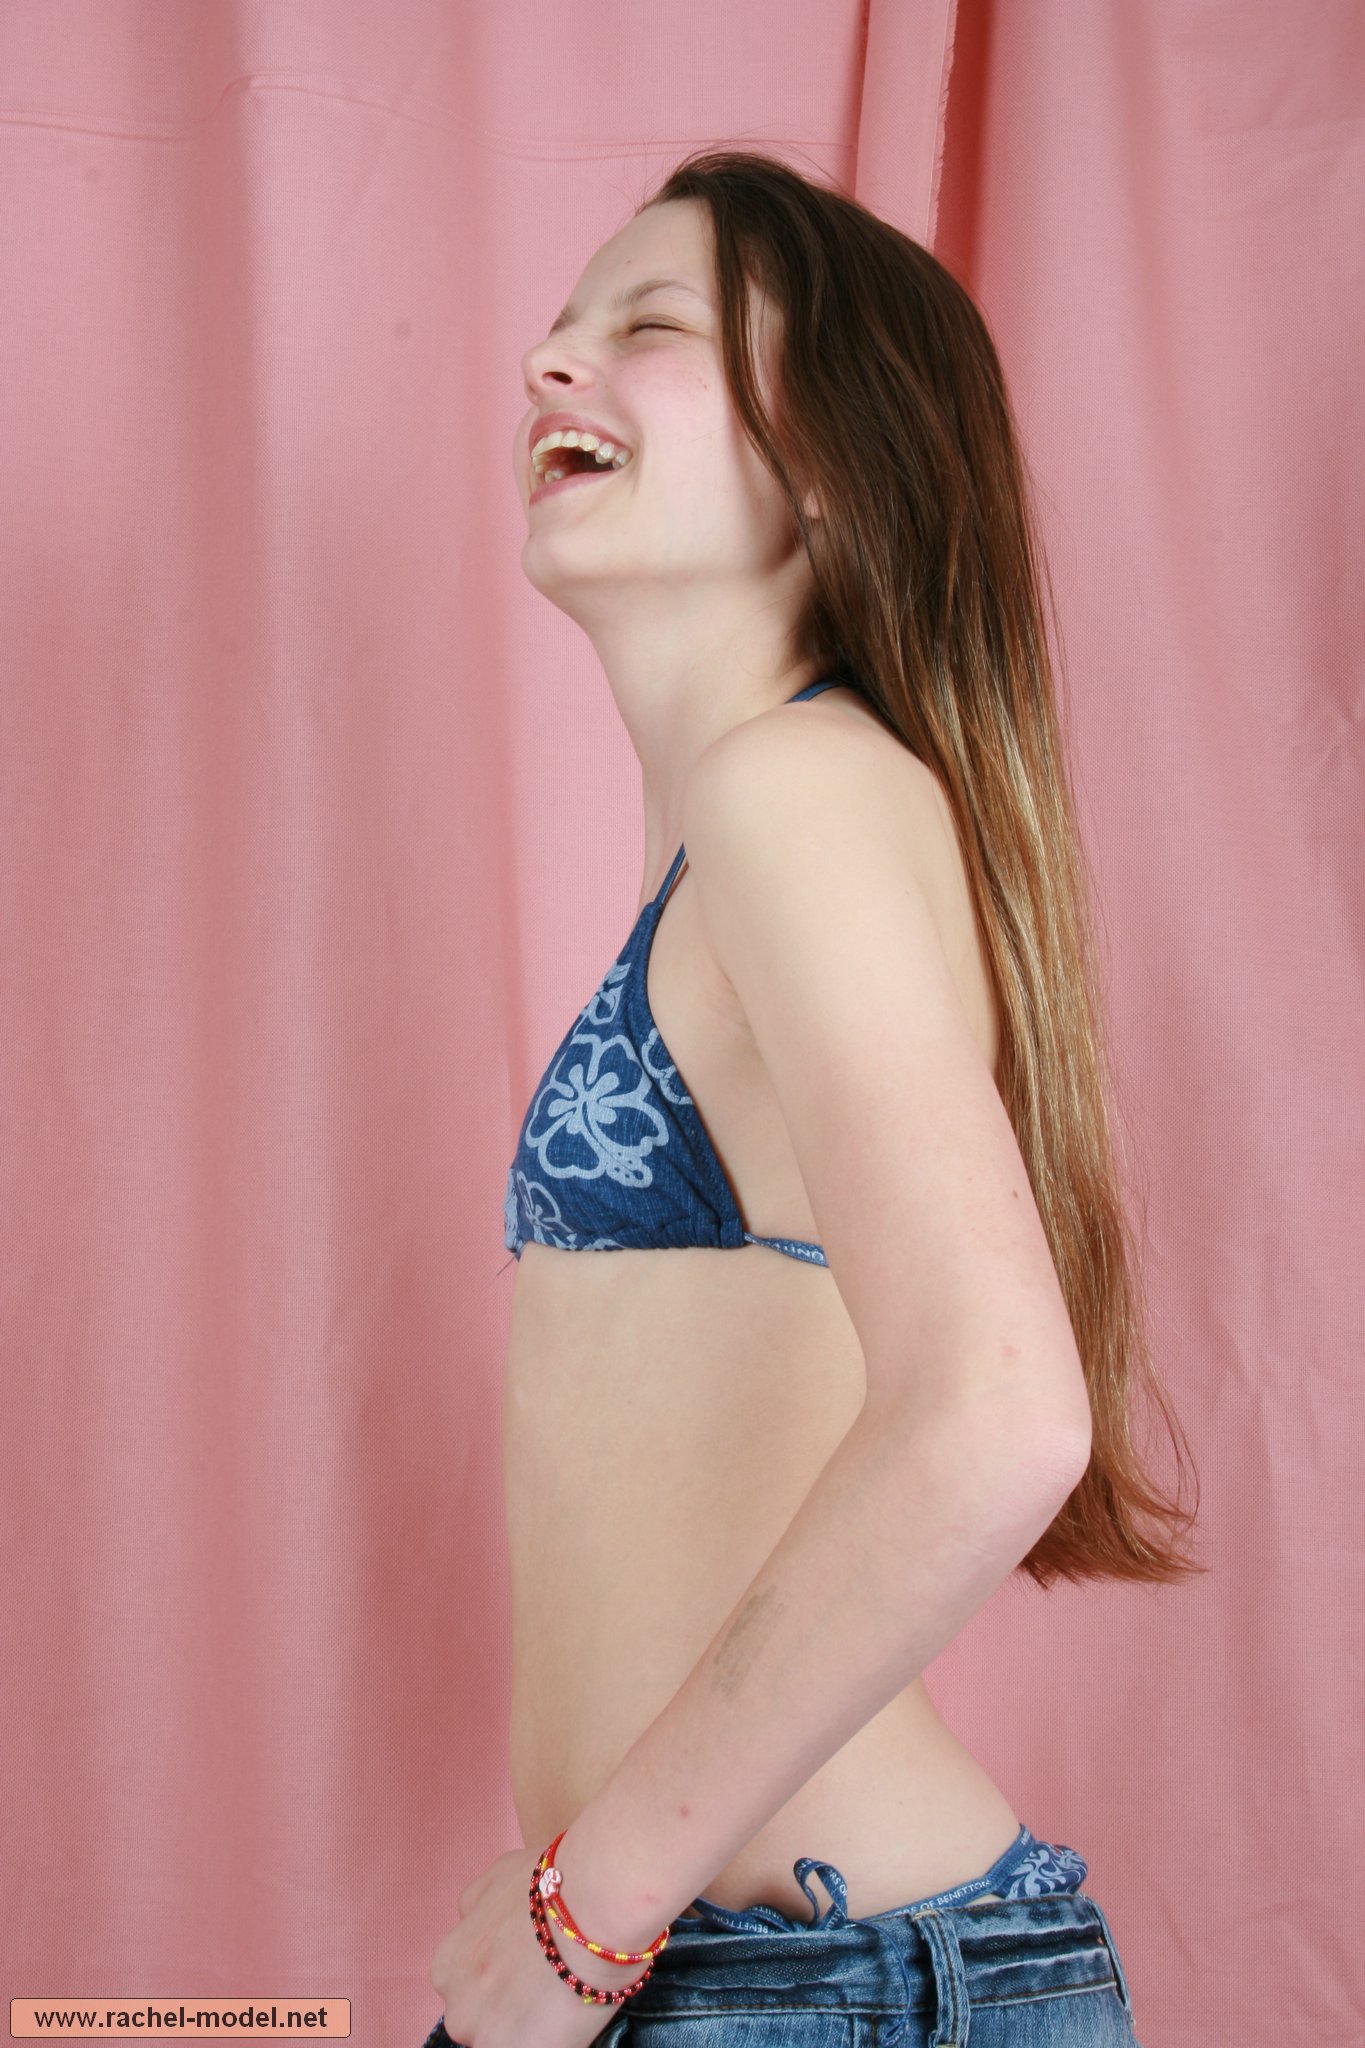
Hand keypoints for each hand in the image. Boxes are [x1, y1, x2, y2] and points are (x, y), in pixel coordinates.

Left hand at [429, 1844, 647, 2047]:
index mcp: (447, 1967)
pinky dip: (553, 2040)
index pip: (467, 1987)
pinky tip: (572, 2017)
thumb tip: (473, 1924)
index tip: (526, 1970)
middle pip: (481, 2020)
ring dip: (529, 2028)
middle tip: (545, 1985)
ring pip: (507, 2041)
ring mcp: (491, 2041)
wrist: (596, 1907)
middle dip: (509, 2007)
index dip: (501, 1979)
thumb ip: (474, 1909)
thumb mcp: (495, 1879)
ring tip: (562, 2002)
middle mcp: (458, 2010)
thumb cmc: (550, 1886)